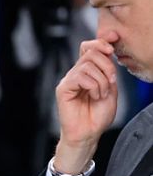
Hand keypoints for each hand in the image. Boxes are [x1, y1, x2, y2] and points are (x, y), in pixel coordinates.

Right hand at [54, 32, 119, 174]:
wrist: (89, 133)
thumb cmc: (98, 115)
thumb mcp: (110, 88)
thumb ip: (108, 70)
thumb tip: (107, 51)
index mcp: (88, 72)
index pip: (89, 47)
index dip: (100, 42)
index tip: (112, 45)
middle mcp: (76, 73)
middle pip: (91, 52)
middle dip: (107, 65)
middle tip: (111, 81)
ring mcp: (69, 80)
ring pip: (87, 65)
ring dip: (101, 80)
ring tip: (100, 94)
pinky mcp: (63, 89)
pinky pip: (80, 77)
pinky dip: (93, 86)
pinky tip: (93, 96)